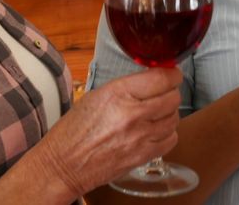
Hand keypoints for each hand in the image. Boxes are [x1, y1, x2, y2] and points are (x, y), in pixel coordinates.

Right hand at [33, 67, 182, 197]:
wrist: (63, 165)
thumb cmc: (74, 130)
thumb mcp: (96, 96)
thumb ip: (127, 87)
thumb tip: (151, 80)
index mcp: (118, 94)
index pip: (161, 78)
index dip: (172, 74)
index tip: (171, 74)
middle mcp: (132, 114)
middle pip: (173, 97)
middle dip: (171, 92)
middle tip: (163, 93)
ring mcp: (140, 137)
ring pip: (174, 118)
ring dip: (169, 113)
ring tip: (156, 113)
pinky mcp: (143, 156)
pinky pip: (171, 139)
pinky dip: (167, 133)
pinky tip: (156, 131)